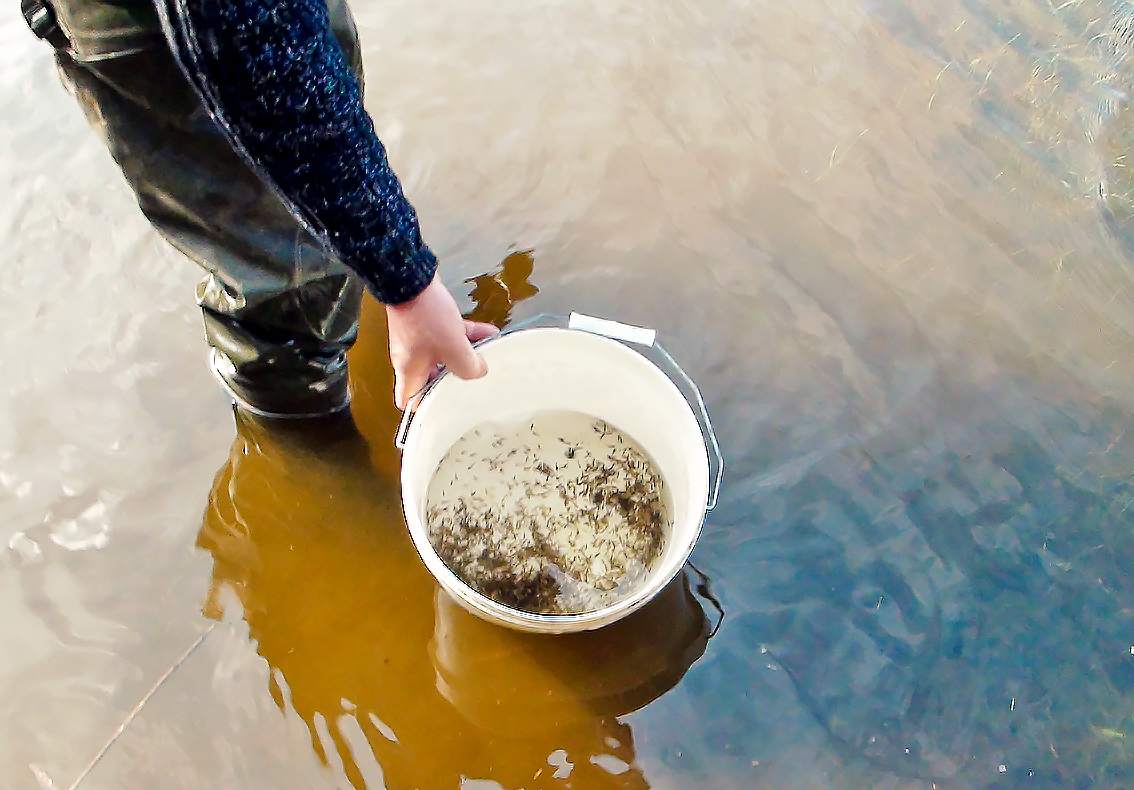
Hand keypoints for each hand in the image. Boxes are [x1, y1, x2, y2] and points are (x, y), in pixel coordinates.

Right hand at [385, 275, 498, 408]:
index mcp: (409, 371)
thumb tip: (479, 371)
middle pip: (432, 379)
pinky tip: (491, 332)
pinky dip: (466, 335)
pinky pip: (449, 335)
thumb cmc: (426, 318)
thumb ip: (468, 366)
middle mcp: (411, 358)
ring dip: (466, 354)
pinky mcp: (427, 322)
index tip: (447, 409)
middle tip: (476, 381)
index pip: (408, 401)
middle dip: (455, 379)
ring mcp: (419, 339)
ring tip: (490, 355)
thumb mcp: (453, 348)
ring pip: (445, 355)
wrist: (411, 279)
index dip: (425, 409)